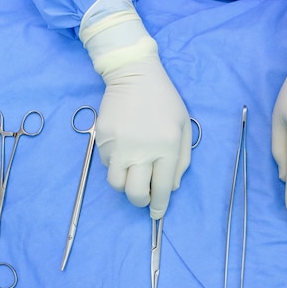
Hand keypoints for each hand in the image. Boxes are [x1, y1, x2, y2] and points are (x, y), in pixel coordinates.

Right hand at [79, 0, 190, 219]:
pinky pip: (108, 164)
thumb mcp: (183, 127)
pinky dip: (116, 165)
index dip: (160, 205)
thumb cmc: (164, 101)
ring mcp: (120, 146)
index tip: (157, 213)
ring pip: (117, 184)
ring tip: (133, 172)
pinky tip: (124, 149)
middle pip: (135, 193)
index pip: (162, 188)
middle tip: (144, 195)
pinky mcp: (103, 140)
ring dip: (126, 185)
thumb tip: (171, 187)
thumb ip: (182, 160)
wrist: (134, 74)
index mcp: (167, 147)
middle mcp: (142, 150)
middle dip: (141, 201)